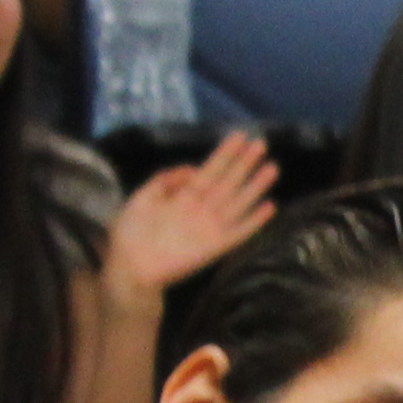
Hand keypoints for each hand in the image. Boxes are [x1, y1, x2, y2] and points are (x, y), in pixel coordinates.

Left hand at [101, 133, 277, 305]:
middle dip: (245, 163)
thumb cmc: (131, 233)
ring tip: (272, 167)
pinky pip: (240, 232)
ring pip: (238, 202)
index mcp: (185, 195)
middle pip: (228, 182)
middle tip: (261, 144)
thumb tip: (191, 169)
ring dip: (255, 186)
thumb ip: (164, 181)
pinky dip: (255, 221)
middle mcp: (202, 208)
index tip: (239, 135)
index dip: (225, 153)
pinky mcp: (216, 247)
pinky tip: (270, 206)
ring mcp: (211, 227)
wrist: (130, 267)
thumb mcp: (142, 197)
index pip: (210, 169)